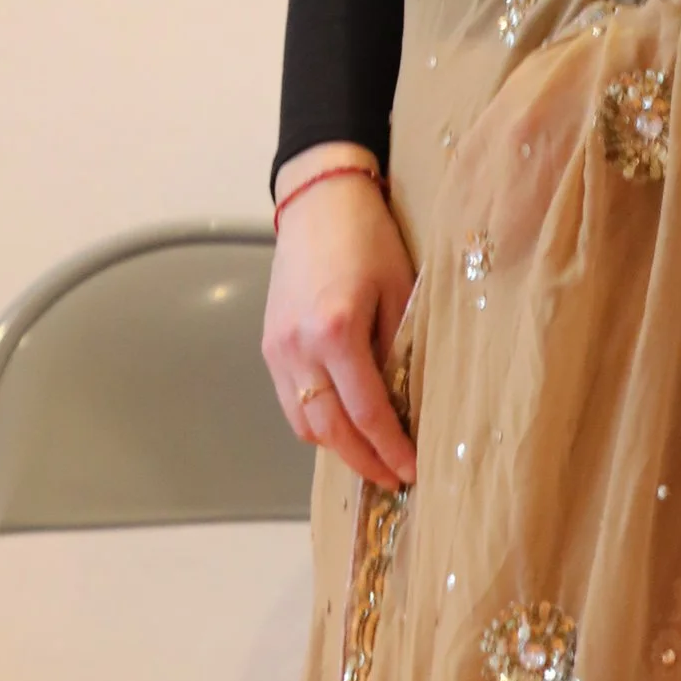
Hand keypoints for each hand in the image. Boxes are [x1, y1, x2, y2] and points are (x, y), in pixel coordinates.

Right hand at [262, 154, 417, 486]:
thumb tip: (410, 407)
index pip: (366, 411)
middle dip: (363, 461)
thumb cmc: (369, 238)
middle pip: (329, 429)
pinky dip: (317, 421)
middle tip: (393, 478)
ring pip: (304, 423)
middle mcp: (298, 346)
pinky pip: (291, 402)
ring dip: (338, 446)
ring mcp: (276, 349)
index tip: (412, 470)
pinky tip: (345, 423)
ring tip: (372, 455)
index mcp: (336, 330)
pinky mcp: (268, 346)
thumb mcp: (401, 292)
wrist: (319, 201)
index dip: (390, 448)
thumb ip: (401, 351)